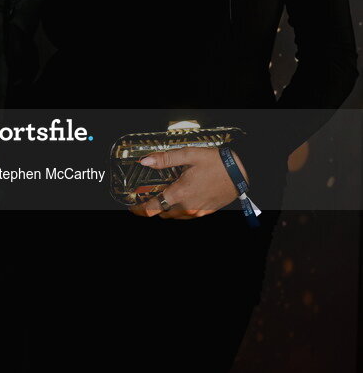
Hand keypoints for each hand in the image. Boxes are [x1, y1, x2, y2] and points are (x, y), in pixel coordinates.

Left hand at [128, 146, 246, 219]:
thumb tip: (145, 161)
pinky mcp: (206, 212)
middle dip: (154, 207)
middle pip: (163, 214)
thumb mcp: (189, 155)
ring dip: (167, 209)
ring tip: (165, 196)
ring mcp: (198, 211)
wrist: (239, 172)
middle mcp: (187, 206)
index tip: (133, 207)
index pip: (153, 208)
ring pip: (175, 216)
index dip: (140, 209)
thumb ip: (165, 159)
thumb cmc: (215, 163)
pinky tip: (182, 198)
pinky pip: (187, 216)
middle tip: (149, 197)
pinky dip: (180, 210)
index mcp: (180, 193)